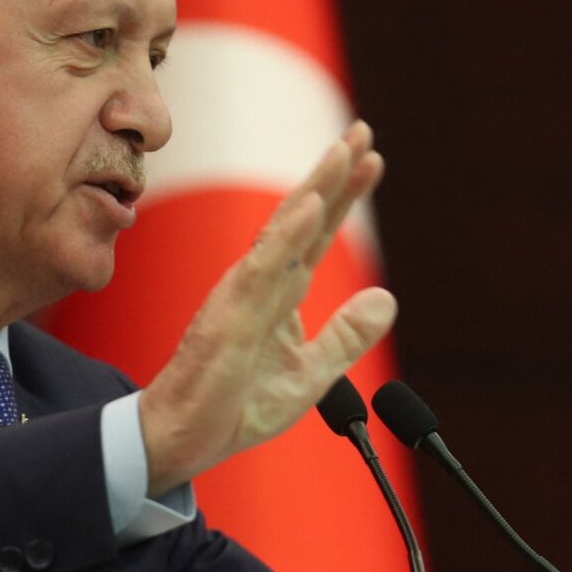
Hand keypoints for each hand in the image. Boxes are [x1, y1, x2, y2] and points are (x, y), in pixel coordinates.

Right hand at [139, 121, 397, 495]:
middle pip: (301, 217)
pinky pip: (260, 269)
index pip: (316, 234)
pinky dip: (286, 235)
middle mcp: (259, 283)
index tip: (371, 159)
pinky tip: (310, 205)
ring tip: (343, 151)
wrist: (184, 439)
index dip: (344, 196)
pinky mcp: (228, 317)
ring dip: (315, 189)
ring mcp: (241, 295)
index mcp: (279, 294)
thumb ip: (346, 336)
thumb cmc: (235, 406)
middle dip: (333, 174)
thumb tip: (387, 299)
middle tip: (361, 131)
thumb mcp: (311, 375)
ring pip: (281, 231)